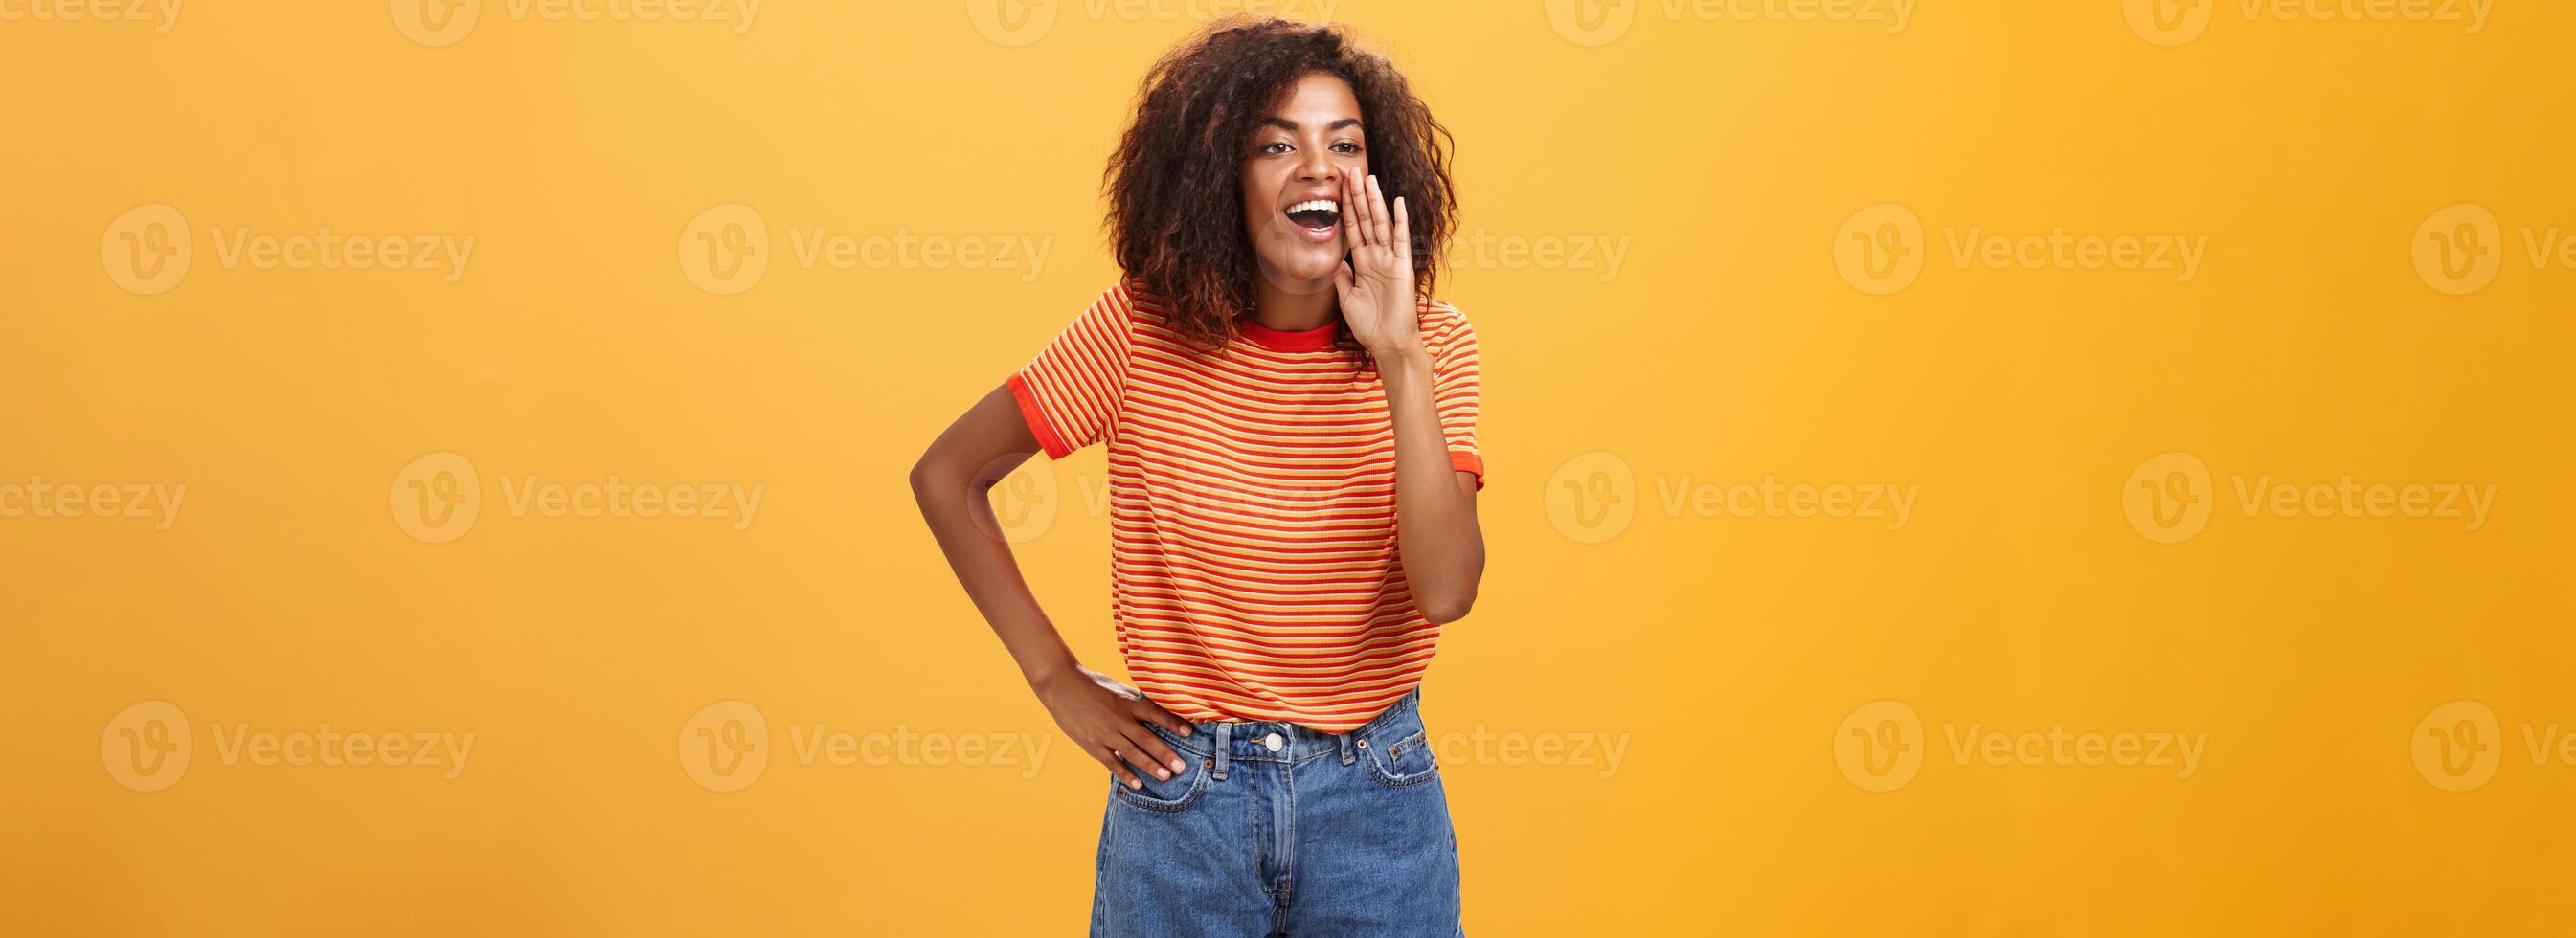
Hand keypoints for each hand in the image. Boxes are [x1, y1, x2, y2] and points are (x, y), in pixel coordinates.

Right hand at [1033, 667, 1194, 789]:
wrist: (1061, 686)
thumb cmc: (1094, 684)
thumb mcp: (1118, 688)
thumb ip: (1137, 701)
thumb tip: (1160, 708)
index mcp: (1127, 702)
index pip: (1155, 712)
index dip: (1172, 722)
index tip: (1189, 732)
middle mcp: (1119, 719)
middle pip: (1146, 738)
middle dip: (1165, 753)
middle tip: (1182, 767)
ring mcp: (1105, 733)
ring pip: (1131, 753)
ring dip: (1149, 765)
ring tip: (1166, 776)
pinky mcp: (1092, 745)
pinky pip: (1111, 762)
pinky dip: (1125, 773)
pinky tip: (1138, 784)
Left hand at [1333, 174, 1422, 358]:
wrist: (1388, 343)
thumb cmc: (1370, 325)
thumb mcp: (1348, 299)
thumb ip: (1343, 278)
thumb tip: (1337, 261)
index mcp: (1363, 264)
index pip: (1353, 229)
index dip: (1345, 209)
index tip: (1339, 189)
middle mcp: (1377, 257)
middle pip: (1365, 220)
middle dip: (1358, 196)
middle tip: (1352, 172)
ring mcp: (1390, 260)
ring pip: (1380, 224)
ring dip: (1374, 201)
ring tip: (1369, 178)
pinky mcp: (1402, 267)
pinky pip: (1400, 239)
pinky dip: (1399, 220)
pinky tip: (1397, 202)